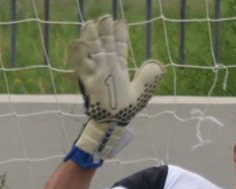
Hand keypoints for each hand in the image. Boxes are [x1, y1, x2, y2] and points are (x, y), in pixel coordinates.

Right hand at [65, 16, 164, 165]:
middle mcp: (107, 68)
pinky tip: (78, 43)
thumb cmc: (125, 111)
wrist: (112, 124)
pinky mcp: (88, 82)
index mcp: (119, 68)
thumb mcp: (141, 93)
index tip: (119, 23)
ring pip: (92, 52)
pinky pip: (81, 67)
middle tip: (104, 17)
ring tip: (90, 24)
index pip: (120, 47)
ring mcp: (97, 73)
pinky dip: (79, 56)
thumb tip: (156, 65)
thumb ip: (147, 78)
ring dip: (91, 39)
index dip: (120, 35)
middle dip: (105, 32)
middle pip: (105, 45)